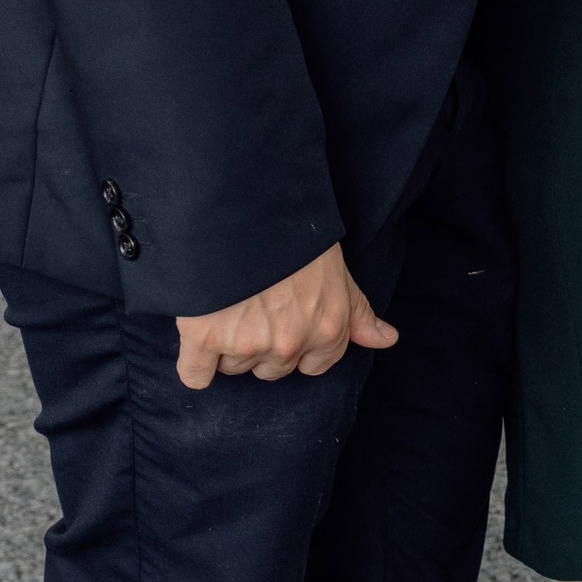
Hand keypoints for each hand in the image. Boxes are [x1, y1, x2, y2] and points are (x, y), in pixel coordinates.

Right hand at [176, 244, 395, 390]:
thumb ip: (357, 312)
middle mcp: (290, 344)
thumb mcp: (338, 272)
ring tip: (226, 305)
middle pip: (270, 370)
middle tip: (250, 307)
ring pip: (234, 368)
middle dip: (261, 346)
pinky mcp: (205, 339)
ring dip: (227, 347)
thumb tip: (388, 340)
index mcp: (327, 330)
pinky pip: (195, 375)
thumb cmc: (296, 235)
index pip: (313, 367)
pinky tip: (197, 338)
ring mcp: (247, 344)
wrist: (245, 205)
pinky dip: (194, 364)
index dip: (296, 345)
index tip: (281, 320)